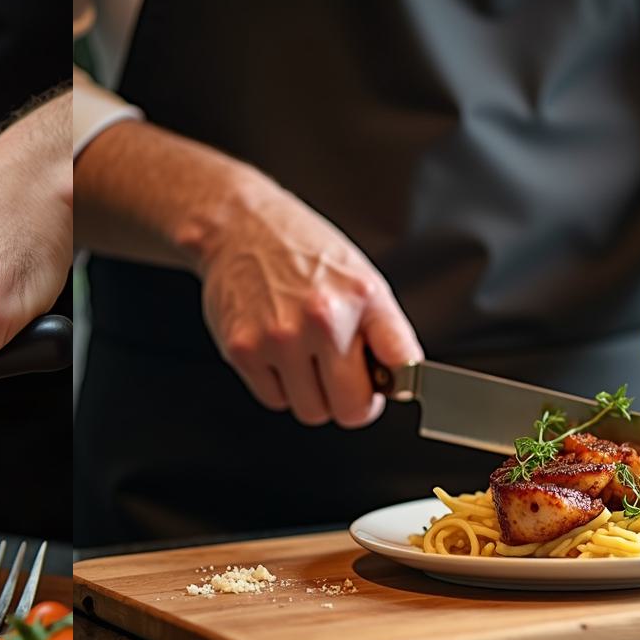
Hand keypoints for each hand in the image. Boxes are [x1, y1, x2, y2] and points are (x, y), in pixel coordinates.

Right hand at [191, 171, 418, 428]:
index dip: (388, 387)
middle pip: (350, 410)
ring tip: (303, 356)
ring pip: (310, 412)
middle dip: (348, 402)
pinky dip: (279, 385)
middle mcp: (322, 320)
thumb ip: (385, 332)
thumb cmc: (302, 253)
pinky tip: (277, 352)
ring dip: (310, 394)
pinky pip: (274, 400)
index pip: (399, 371)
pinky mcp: (244, 351)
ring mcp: (279, 340)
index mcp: (360, 299)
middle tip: (339, 378)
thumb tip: (397, 381)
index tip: (380, 384)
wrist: (240, 227)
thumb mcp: (361, 280)